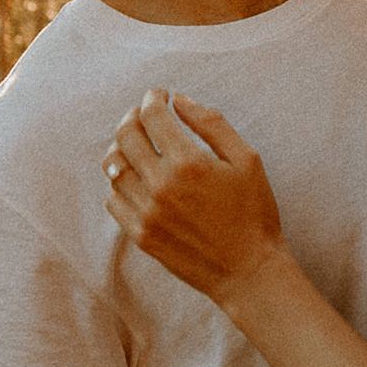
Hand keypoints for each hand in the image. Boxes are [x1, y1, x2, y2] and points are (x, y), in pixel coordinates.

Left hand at [102, 90, 289, 306]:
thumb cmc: (254, 213)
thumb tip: (180, 101)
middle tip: (144, 114)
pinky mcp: (141, 235)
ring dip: (121, 147)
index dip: (153, 98)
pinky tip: (136, 178)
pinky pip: (113, 200)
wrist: (248, 271)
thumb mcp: (246, 159)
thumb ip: (212, 124)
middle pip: (125, 135)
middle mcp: (160, 185)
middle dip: (133, 116)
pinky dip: (119, 182)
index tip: (160, 96)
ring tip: (136, 144)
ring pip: (112, 167)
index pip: (152, 116)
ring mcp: (146, 212)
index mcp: (188, 163)